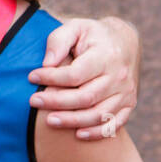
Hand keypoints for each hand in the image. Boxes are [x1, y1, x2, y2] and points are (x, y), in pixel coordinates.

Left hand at [29, 16, 139, 140]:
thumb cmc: (93, 36)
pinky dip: (96, 133)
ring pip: (98, 114)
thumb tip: (47, 63)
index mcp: (106, 56)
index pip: (75, 74)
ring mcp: (126, 93)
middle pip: (85, 97)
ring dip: (72, 121)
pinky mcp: (128, 105)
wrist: (125, 42)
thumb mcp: (76, 27)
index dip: (51, 78)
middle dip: (56, 102)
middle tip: (33, 101)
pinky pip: (114, 125)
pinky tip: (77, 134)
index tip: (32, 76)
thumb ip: (59, 40)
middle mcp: (119, 76)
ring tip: (49, 121)